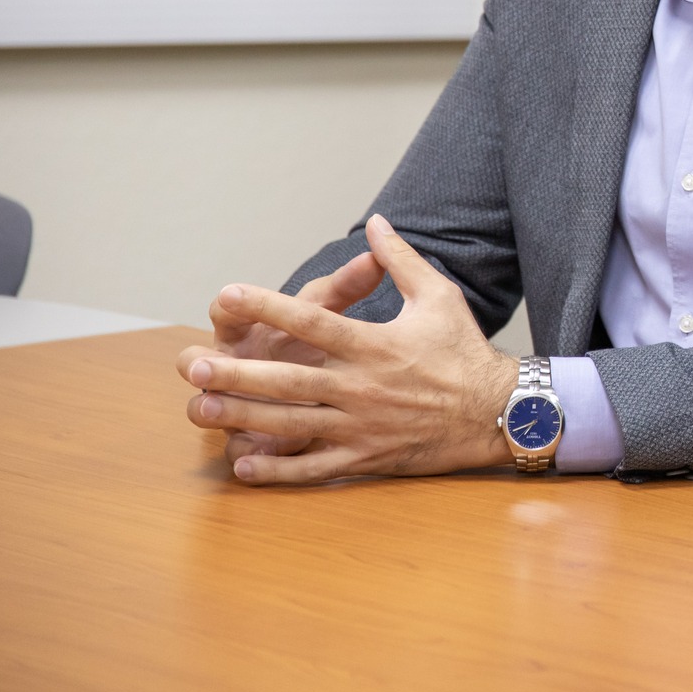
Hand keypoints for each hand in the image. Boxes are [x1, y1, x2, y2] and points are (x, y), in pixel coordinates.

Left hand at [177, 214, 517, 484]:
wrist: (498, 412)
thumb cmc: (465, 352)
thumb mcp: (439, 297)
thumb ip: (402, 260)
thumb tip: (377, 222)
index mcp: (376, 344)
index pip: (313, 321)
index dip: (268, 306)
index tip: (228, 292)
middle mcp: (362, 386)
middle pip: (289, 379)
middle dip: (238, 373)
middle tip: (194, 365)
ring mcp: (361, 425)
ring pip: (292, 424)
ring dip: (243, 418)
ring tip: (201, 409)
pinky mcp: (366, 456)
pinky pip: (315, 467)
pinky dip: (278, 469)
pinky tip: (243, 465)